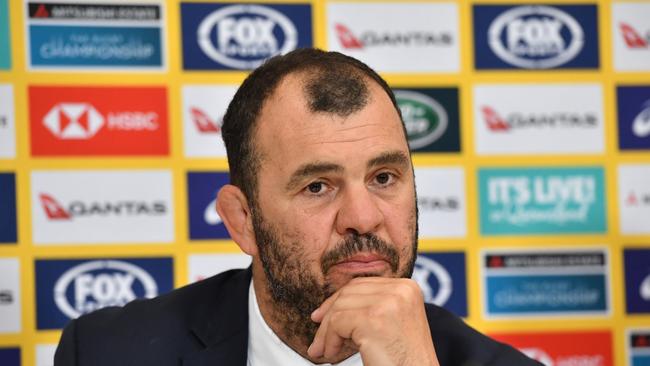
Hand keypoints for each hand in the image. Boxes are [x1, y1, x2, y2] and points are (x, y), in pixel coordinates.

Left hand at [307, 277, 439, 365]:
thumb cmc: (404, 361)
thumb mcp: (391, 325)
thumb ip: (369, 309)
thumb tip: (328, 309)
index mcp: (407, 288)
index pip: (361, 285)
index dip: (337, 300)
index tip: (321, 317)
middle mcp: (400, 290)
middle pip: (348, 293)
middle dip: (328, 316)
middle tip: (318, 339)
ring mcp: (388, 303)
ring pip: (339, 308)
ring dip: (327, 333)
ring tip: (325, 351)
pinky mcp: (373, 320)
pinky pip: (337, 323)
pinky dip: (330, 341)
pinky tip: (333, 355)